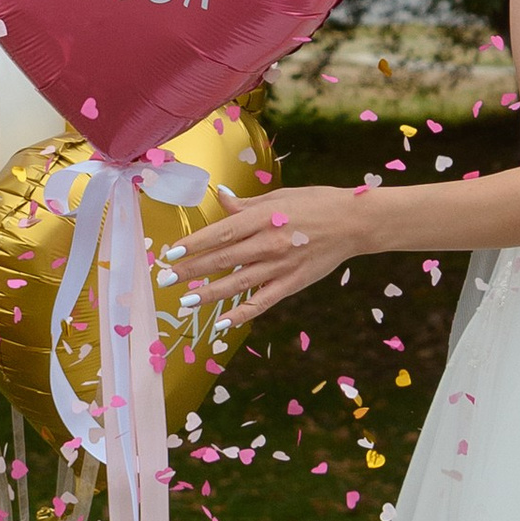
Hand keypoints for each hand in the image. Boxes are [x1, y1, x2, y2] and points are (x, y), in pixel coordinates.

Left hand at [171, 181, 371, 321]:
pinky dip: (241, 314)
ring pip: (237, 283)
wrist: (354, 223)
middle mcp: (269, 243)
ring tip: (185, 302)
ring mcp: (280, 266)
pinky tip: (221, 323)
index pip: (222, 233)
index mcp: (264, 217)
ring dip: (208, 294)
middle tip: (165, 280)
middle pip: (223, 259)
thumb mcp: (280, 197)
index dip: (195, 244)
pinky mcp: (292, 284)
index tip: (171, 252)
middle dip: (191, 270)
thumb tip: (221, 198)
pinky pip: (262, 302)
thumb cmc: (316, 203)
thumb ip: (247, 204)